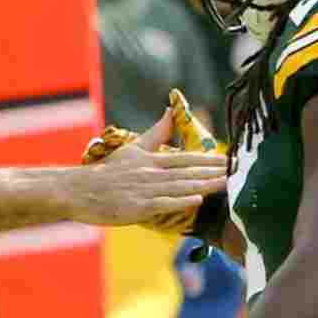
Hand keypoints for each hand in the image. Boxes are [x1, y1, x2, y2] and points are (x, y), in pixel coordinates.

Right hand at [75, 93, 227, 228]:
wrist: (79, 190)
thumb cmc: (107, 172)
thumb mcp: (133, 149)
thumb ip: (156, 132)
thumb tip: (170, 110)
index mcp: (151, 160)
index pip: (187, 158)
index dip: (210, 159)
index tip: (230, 159)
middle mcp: (151, 173)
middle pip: (188, 171)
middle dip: (215, 171)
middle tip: (238, 170)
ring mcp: (144, 190)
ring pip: (180, 186)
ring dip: (205, 185)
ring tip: (227, 184)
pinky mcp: (137, 207)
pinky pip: (162, 203)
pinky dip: (180, 200)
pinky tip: (197, 199)